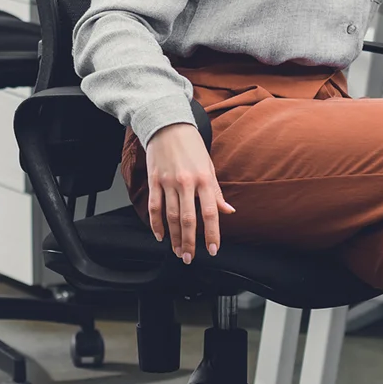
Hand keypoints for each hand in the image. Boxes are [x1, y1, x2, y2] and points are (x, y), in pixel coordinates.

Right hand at [144, 122, 233, 264]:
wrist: (168, 125)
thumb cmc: (191, 146)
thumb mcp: (209, 167)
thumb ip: (216, 192)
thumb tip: (228, 211)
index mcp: (203, 179)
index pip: (210, 212)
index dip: (212, 233)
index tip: (212, 250)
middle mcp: (186, 182)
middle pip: (188, 219)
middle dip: (189, 242)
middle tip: (189, 258)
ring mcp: (168, 182)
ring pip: (170, 216)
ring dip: (173, 237)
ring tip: (177, 252)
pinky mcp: (154, 180)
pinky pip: (154, 207)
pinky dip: (156, 224)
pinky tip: (160, 236)